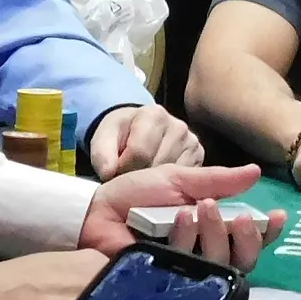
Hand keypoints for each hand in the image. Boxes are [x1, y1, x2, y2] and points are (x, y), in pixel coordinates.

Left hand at [80, 164, 283, 270]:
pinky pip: (189, 270)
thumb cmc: (138, 193)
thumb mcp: (181, 178)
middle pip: (243, 259)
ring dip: (215, 234)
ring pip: (220, 266)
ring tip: (199, 208)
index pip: (251, 237)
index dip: (267, 232)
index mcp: (213, 228)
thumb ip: (219, 180)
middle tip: (239, 215)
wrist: (98, 208)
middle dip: (246, 237)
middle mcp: (205, 252)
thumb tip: (256, 172)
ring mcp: (187, 269)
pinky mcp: (166, 280)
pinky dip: (188, 240)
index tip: (277, 216)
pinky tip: (179, 222)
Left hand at [90, 105, 204, 178]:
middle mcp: (178, 126)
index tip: (115, 173)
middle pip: (157, 166)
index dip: (123, 169)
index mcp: (154, 115)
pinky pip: (185, 179)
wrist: (137, 128)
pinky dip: (170, 184)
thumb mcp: (103, 138)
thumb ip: (101, 154)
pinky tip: (159, 179)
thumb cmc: (121, 134)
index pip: (140, 153)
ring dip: (155, 183)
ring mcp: (192, 141)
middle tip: (129, 177)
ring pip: (173, 176)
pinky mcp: (199, 155)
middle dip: (140, 177)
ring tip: (143, 177)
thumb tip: (109, 173)